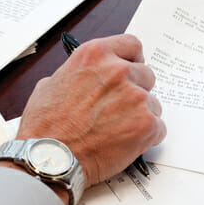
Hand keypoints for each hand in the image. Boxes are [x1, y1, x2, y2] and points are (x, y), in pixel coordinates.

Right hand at [16, 34, 166, 186]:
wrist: (50, 159)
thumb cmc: (45, 128)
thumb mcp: (50, 85)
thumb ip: (77, 75)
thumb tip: (84, 78)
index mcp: (95, 55)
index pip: (131, 45)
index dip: (132, 60)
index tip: (131, 70)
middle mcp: (118, 71)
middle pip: (146, 75)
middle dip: (136, 91)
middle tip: (120, 109)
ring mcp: (135, 97)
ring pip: (153, 103)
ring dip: (141, 116)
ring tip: (117, 131)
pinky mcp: (146, 124)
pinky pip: (158, 128)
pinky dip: (146, 137)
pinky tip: (125, 144)